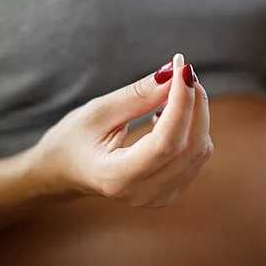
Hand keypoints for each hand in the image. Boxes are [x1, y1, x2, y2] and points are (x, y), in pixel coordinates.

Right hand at [33, 54, 212, 208]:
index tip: (182, 68)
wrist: (66, 171)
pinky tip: (169, 116)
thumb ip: (139, 95)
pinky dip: (193, 128)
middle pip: (191, 147)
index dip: (181, 102)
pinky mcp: (172, 192)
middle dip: (194, 103)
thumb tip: (174, 74)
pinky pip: (197, 156)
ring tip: (170, 92)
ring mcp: (160, 197)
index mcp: (118, 177)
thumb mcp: (99, 111)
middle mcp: (143, 194)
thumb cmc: (75, 138)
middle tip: (183, 71)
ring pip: (200, 151)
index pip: (166, 142)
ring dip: (196, 114)